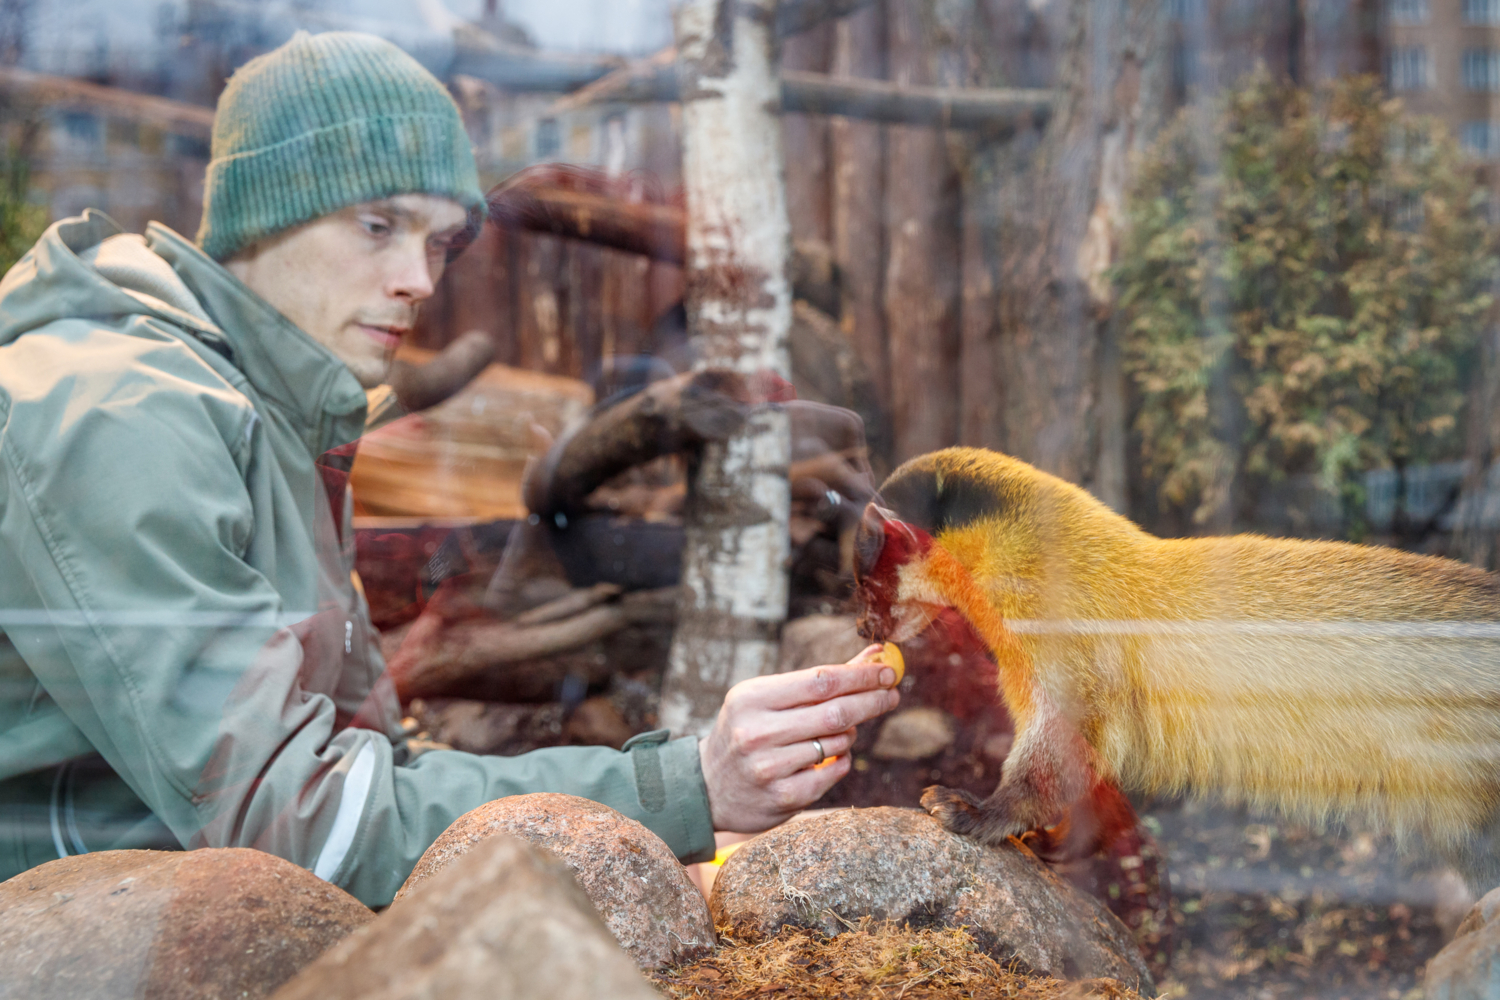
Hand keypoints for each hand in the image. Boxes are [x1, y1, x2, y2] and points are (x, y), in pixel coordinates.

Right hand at [698, 645, 899, 832]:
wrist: (709, 786)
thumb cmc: (750, 729)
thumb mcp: (770, 697)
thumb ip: (821, 678)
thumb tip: (875, 654)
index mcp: (752, 698)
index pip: (820, 680)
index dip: (860, 675)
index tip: (887, 671)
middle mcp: (757, 731)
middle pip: (834, 711)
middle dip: (871, 700)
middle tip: (891, 693)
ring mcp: (769, 767)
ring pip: (837, 742)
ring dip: (850, 732)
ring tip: (843, 729)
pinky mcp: (782, 797)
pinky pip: (833, 772)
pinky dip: (842, 760)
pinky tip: (833, 755)